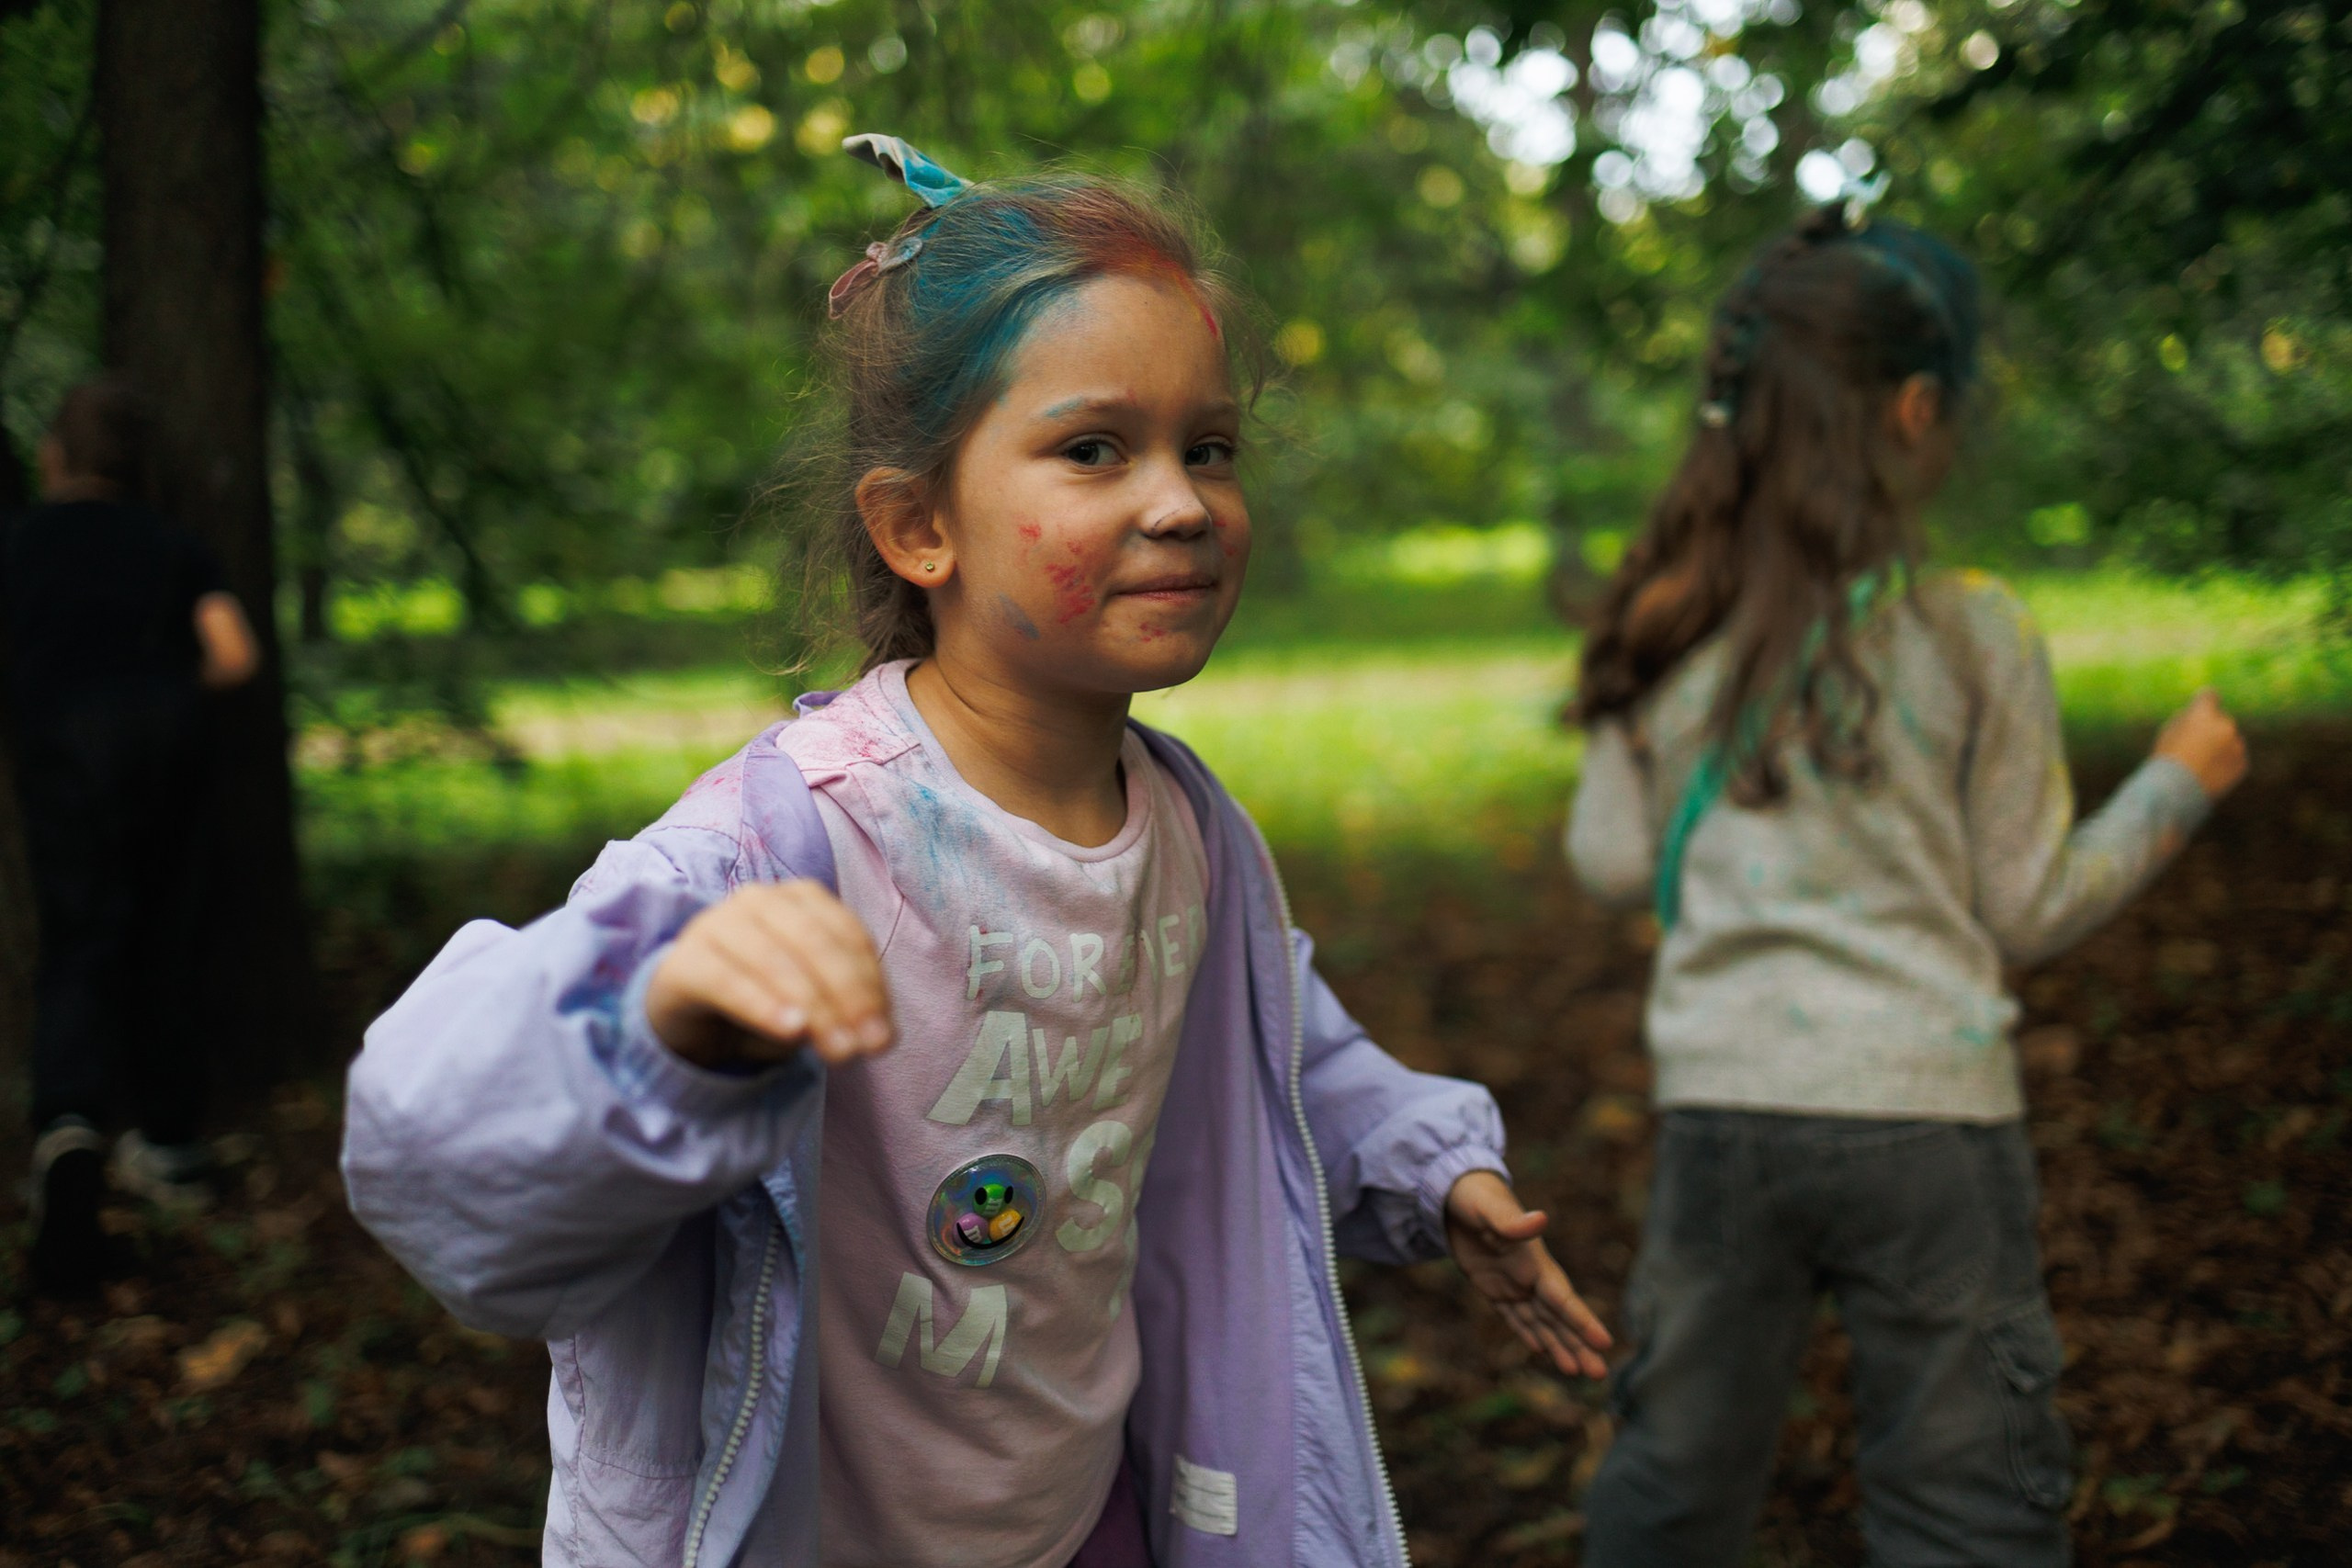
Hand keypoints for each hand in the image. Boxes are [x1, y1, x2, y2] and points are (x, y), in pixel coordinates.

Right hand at [645, 881, 893, 1070]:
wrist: (688, 1013)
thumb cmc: (763, 998)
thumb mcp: (813, 1001)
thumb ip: (846, 1009)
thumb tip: (880, 1036)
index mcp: (801, 898)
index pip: (846, 933)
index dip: (870, 984)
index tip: (884, 1035)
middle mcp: (759, 899)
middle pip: (814, 943)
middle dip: (847, 997)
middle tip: (865, 1048)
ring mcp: (716, 923)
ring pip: (774, 960)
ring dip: (813, 1007)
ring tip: (837, 1049)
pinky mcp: (683, 960)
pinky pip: (727, 981)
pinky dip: (762, 1005)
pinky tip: (790, 1031)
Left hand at [1443, 1170, 1612, 1379]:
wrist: (1453, 1190)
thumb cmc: (1475, 1196)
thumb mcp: (1490, 1207)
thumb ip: (1513, 1220)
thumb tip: (1540, 1219)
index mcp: (1534, 1262)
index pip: (1562, 1298)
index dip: (1582, 1321)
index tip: (1604, 1343)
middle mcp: (1529, 1276)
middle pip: (1558, 1318)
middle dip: (1579, 1345)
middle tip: (1600, 1376)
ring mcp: (1512, 1283)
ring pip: (1540, 1322)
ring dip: (1559, 1347)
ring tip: (1579, 1373)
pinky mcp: (1492, 1286)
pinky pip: (1514, 1317)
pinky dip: (1528, 1334)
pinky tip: (1543, 1351)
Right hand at [2153, 688, 2247, 798]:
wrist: (2176, 793)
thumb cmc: (2166, 760)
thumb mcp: (2168, 732)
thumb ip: (2186, 718)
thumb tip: (2196, 714)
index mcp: (2204, 713)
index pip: (2209, 695)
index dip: (2204, 701)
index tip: (2201, 705)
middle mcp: (2225, 725)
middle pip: (2221, 720)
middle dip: (2212, 728)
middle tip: (2196, 745)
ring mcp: (2237, 745)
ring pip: (2230, 739)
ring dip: (2220, 746)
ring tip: (2201, 764)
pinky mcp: (2242, 763)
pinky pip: (2235, 757)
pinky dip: (2225, 762)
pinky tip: (2209, 773)